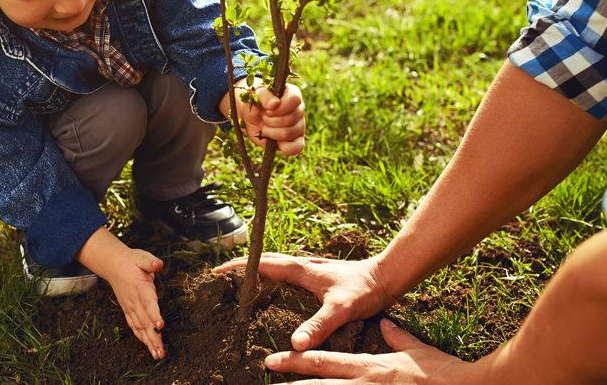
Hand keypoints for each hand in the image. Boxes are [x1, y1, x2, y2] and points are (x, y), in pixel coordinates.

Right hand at [104, 247, 165, 358]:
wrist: (114, 265)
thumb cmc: (132, 261)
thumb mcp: (142, 257)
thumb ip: (150, 262)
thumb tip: (158, 264)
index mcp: (140, 289)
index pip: (148, 304)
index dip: (154, 315)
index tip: (160, 326)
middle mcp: (134, 301)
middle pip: (145, 322)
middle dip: (153, 338)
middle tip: (161, 352)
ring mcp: (130, 307)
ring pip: (140, 328)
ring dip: (149, 342)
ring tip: (157, 355)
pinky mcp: (128, 310)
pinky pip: (134, 326)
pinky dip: (141, 337)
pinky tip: (148, 346)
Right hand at [213, 253, 392, 350]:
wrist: (387, 277)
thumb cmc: (365, 290)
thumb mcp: (340, 310)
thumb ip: (318, 326)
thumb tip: (295, 344)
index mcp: (301, 270)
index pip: (262, 265)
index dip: (239, 267)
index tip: (218, 271)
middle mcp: (303, 265)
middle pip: (264, 261)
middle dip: (242, 265)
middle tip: (222, 274)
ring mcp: (310, 269)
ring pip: (275, 265)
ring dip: (256, 268)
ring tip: (240, 279)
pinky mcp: (318, 275)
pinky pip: (286, 272)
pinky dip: (272, 275)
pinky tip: (274, 288)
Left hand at [233, 80, 305, 155]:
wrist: (252, 118)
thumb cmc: (256, 104)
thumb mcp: (255, 96)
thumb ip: (263, 96)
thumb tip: (273, 104)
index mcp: (292, 93)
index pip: (294, 99)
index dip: (279, 107)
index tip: (266, 109)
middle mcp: (299, 109)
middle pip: (289, 119)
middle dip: (270, 120)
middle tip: (262, 118)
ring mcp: (300, 125)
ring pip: (288, 133)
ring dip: (270, 132)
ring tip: (265, 126)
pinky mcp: (297, 139)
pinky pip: (297, 147)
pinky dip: (284, 147)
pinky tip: (275, 142)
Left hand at [263, 319, 472, 383]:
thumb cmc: (443, 374)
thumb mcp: (417, 351)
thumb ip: (398, 338)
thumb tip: (387, 325)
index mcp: (368, 367)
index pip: (323, 362)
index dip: (295, 360)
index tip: (272, 359)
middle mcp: (363, 384)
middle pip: (318, 383)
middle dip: (289, 383)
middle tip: (265, 376)